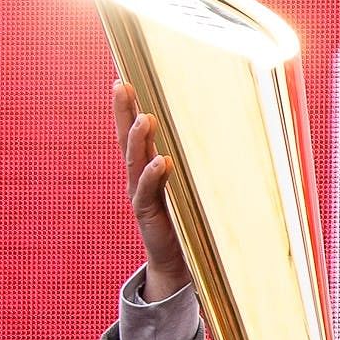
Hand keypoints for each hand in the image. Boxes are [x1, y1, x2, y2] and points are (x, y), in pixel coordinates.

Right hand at [113, 82, 192, 300]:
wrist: (176, 260)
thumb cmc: (184, 218)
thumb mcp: (185, 185)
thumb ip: (189, 162)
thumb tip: (218, 128)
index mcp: (146, 167)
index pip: (133, 132)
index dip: (125, 107)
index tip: (122, 79)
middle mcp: (138, 177)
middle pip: (127, 140)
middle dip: (123, 113)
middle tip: (122, 86)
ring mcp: (140, 195)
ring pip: (135, 162)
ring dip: (139, 140)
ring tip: (146, 119)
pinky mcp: (148, 215)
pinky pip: (147, 192)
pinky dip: (153, 176)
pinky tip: (161, 162)